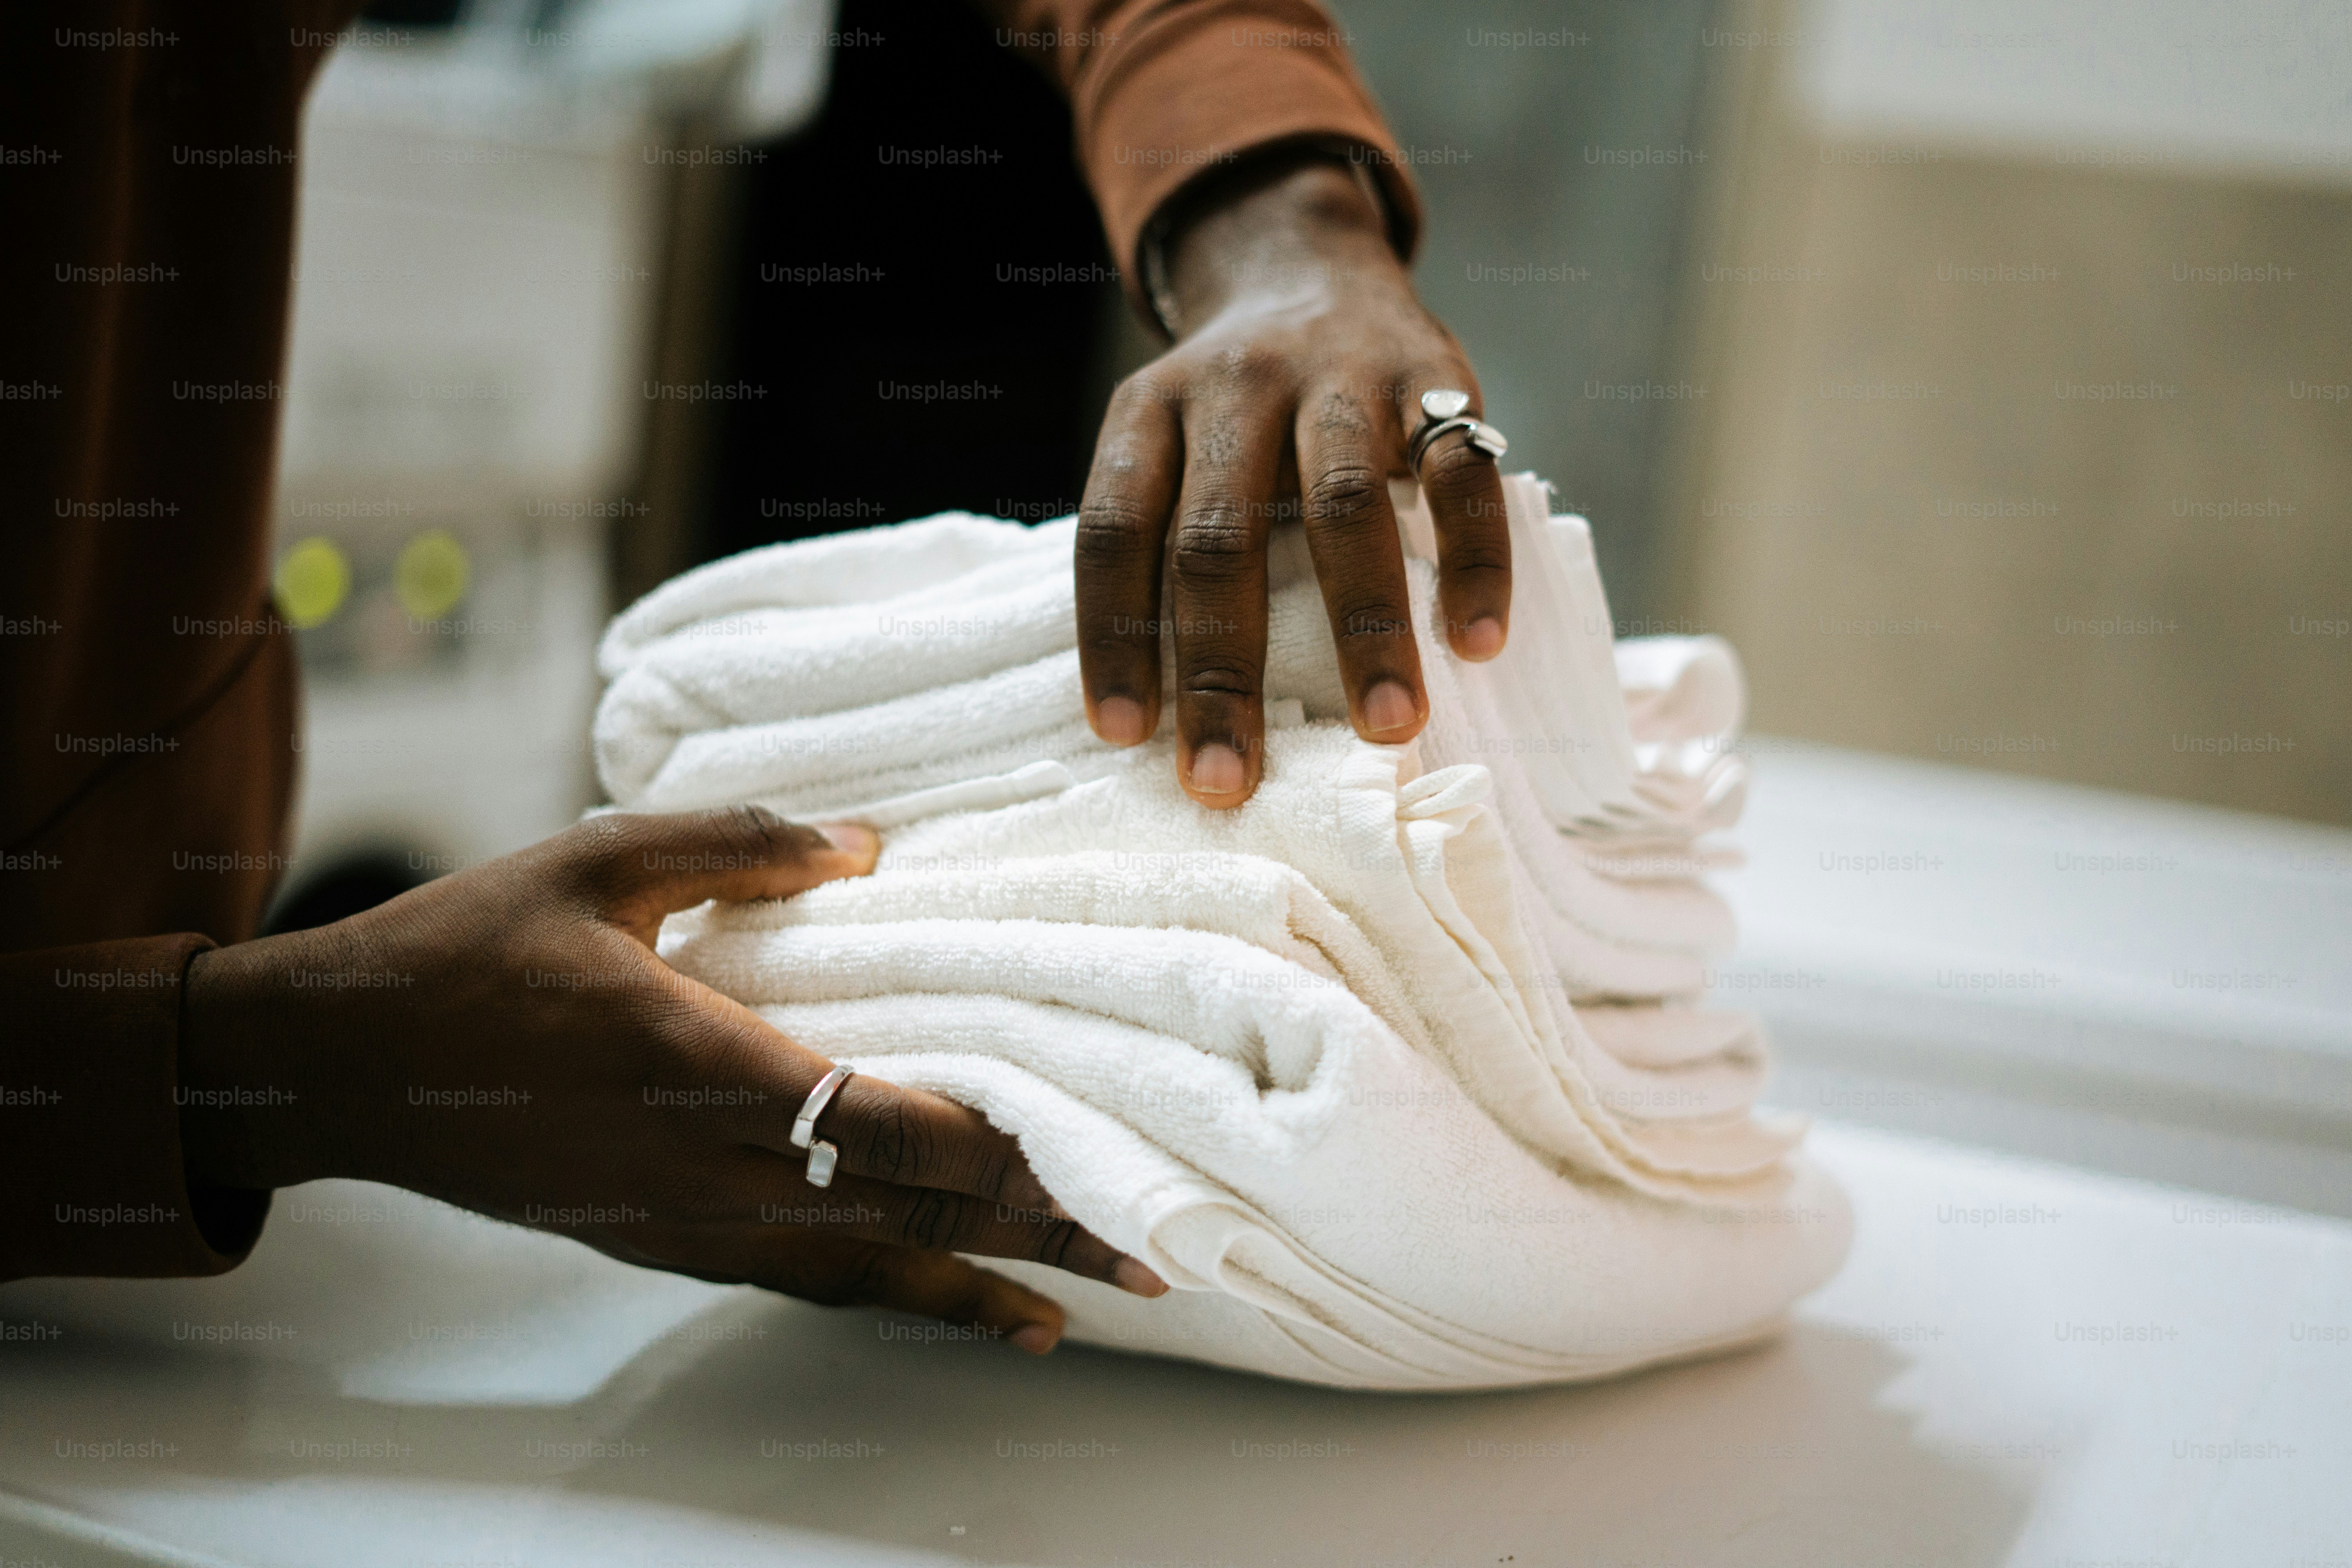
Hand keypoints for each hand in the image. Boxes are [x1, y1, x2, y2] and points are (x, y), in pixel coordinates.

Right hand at [181, 808, 1164, 1351]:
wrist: (344, 1062)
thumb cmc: (470, 947)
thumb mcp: (596, 858)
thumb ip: (738, 842)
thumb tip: (869, 846)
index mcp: (690, 1059)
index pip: (870, 1119)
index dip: (983, 1144)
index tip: (1087, 1147)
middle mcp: (697, 1162)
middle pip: (894, 1209)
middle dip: (1026, 1231)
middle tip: (1149, 1249)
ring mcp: (678, 1220)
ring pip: (857, 1268)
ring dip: (977, 1289)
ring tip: (1082, 1306)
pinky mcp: (659, 1243)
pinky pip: (797, 1280)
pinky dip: (888, 1298)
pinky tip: (954, 1307)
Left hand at [1077, 153, 1510, 806]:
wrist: (1306, 267)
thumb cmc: (1230, 413)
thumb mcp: (1167, 444)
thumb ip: (1162, 544)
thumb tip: (1160, 715)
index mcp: (1148, 411)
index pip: (1114, 532)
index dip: (1111, 637)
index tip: (1125, 737)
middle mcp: (1236, 388)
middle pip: (1218, 538)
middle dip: (1224, 671)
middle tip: (1230, 779)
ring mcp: (1339, 378)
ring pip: (1345, 507)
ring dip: (1365, 627)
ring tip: (1384, 728)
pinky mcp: (1435, 379)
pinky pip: (1461, 475)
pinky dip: (1473, 561)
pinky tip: (1478, 643)